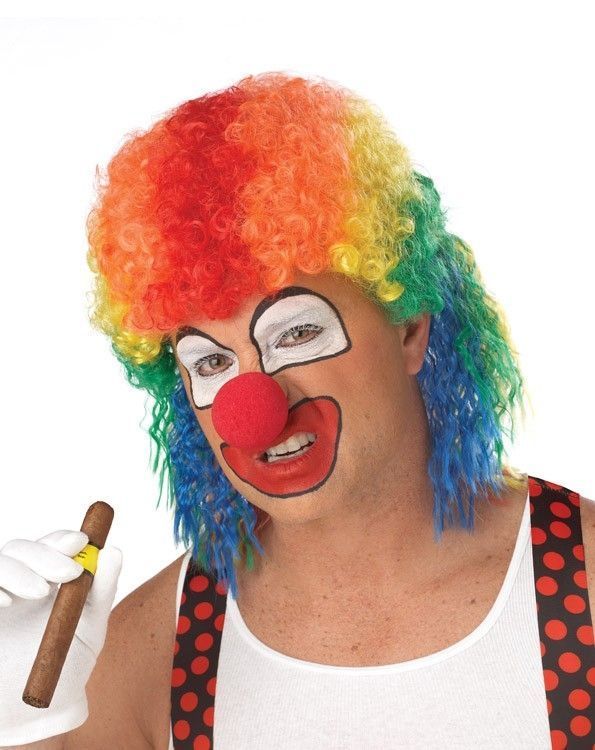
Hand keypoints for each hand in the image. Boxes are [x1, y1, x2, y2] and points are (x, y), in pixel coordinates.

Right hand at [0, 530, 121, 745]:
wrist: (39, 713)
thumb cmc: (66, 665)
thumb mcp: (90, 627)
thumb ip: (102, 590)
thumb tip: (113, 551)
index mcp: (46, 580)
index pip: (49, 547)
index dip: (61, 539)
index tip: (81, 543)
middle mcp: (18, 585)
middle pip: (21, 549)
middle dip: (45, 553)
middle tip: (69, 571)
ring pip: (0, 563)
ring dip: (18, 569)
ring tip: (39, 591)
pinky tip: (6, 602)